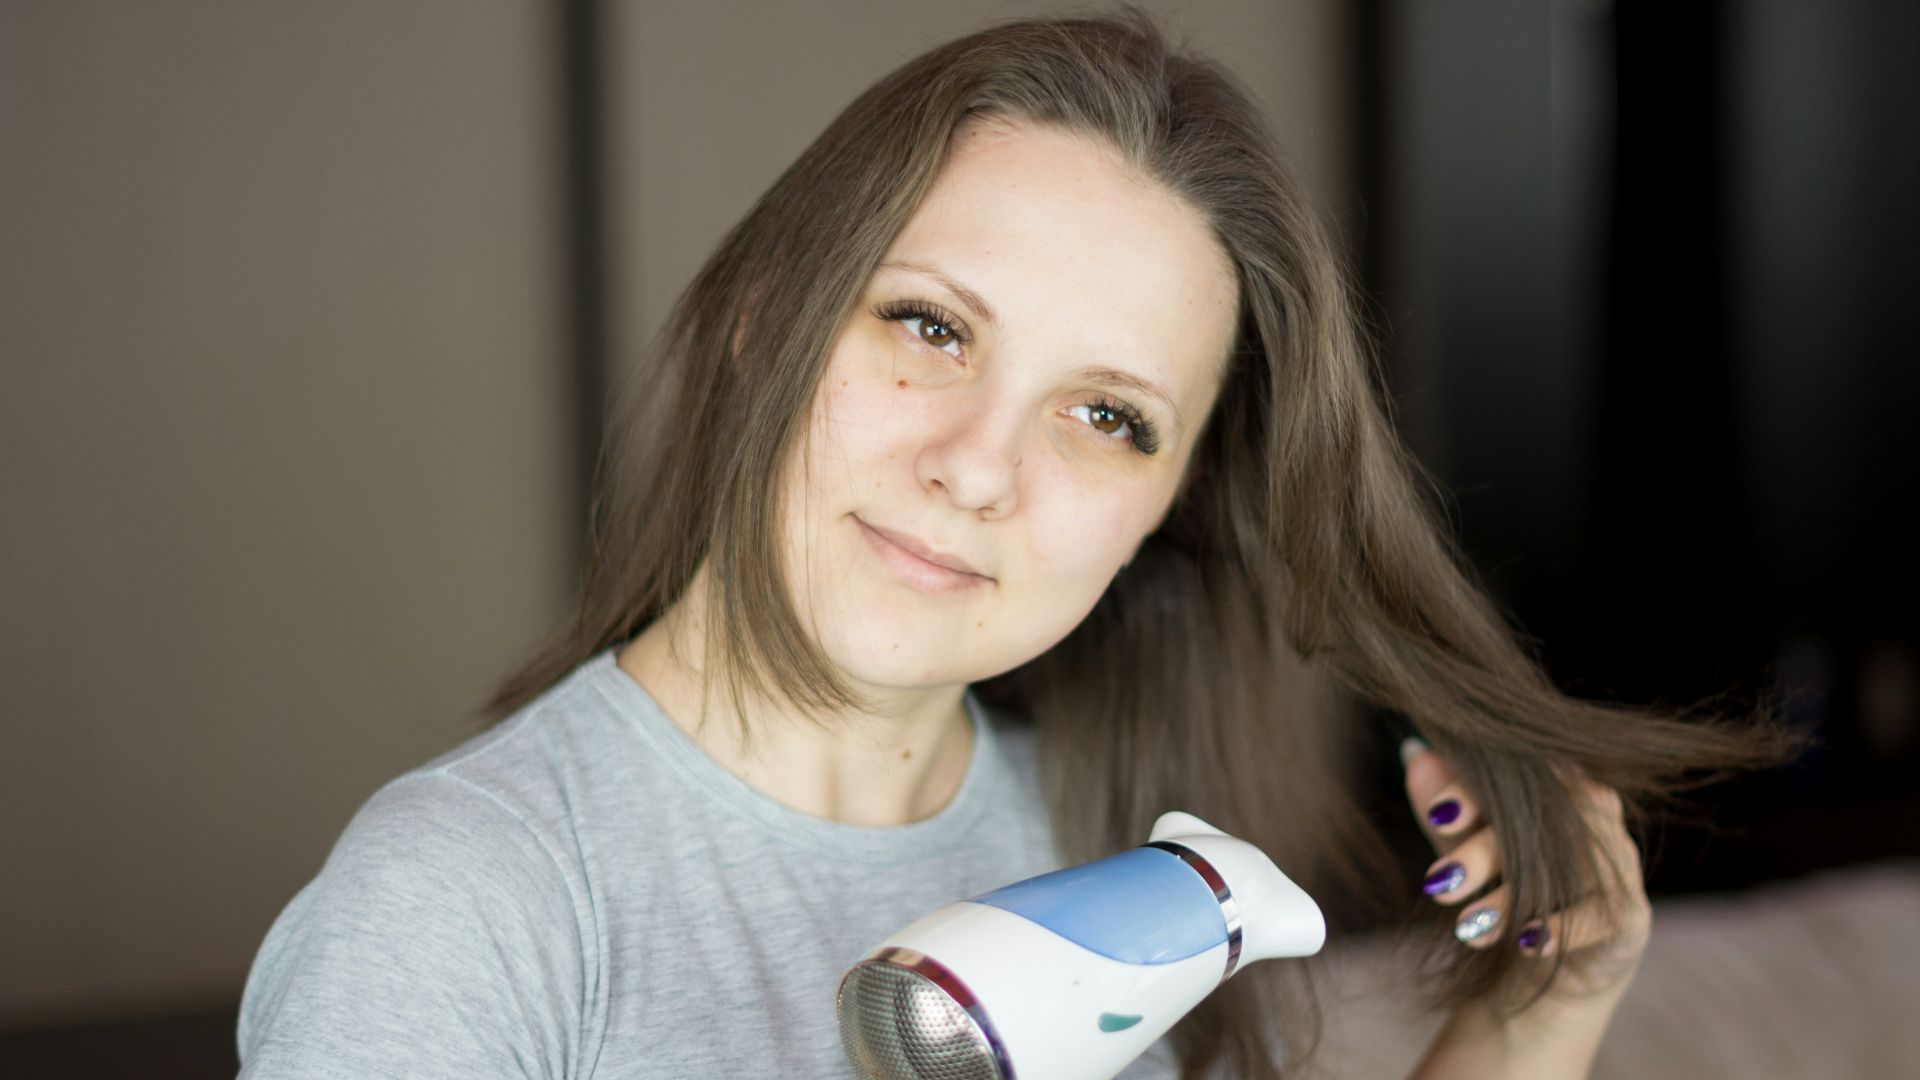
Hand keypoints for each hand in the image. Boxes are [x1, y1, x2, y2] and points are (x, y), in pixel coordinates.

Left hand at [1401, 736, 1651, 1004]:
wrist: (1558, 962)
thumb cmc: (1509, 884)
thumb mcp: (1467, 848)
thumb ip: (1447, 809)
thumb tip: (1413, 754)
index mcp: (1551, 782)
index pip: (1514, 775)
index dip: (1475, 791)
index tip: (1437, 815)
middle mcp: (1592, 811)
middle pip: (1539, 821)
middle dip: (1481, 853)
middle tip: (1437, 886)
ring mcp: (1617, 860)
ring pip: (1565, 868)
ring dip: (1513, 897)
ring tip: (1468, 926)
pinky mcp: (1631, 912)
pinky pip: (1602, 914)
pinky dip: (1564, 927)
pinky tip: (1527, 943)